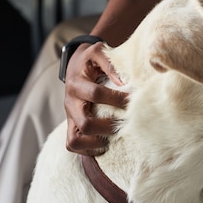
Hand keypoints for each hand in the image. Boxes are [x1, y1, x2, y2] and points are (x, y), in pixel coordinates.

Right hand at [64, 41, 126, 155]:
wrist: (75, 66)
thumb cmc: (91, 60)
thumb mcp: (98, 52)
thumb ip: (110, 64)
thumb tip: (123, 82)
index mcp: (76, 83)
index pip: (96, 95)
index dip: (116, 99)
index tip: (133, 100)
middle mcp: (70, 102)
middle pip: (86, 123)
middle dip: (109, 126)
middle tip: (126, 123)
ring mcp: (69, 116)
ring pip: (75, 139)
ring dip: (97, 142)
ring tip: (114, 137)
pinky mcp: (70, 125)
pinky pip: (72, 144)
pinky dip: (87, 149)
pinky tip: (105, 144)